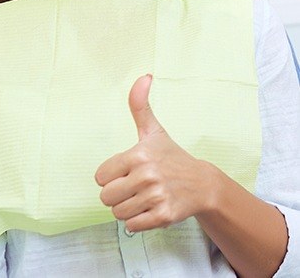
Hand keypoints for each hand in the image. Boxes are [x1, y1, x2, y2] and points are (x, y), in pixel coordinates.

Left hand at [95, 75, 215, 231]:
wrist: (202, 184)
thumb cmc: (171, 156)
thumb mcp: (154, 130)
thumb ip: (140, 105)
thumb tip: (144, 76)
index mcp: (138, 154)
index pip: (101, 176)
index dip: (111, 176)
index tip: (127, 171)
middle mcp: (146, 175)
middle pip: (106, 198)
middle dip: (117, 195)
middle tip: (134, 187)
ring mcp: (156, 197)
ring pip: (118, 213)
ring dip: (128, 208)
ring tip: (144, 197)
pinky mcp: (163, 216)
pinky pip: (132, 226)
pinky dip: (138, 221)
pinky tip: (151, 208)